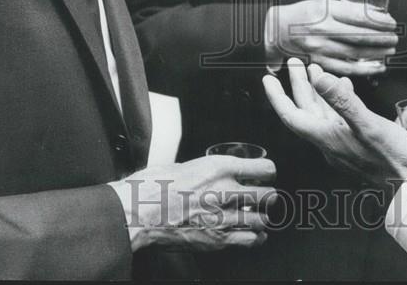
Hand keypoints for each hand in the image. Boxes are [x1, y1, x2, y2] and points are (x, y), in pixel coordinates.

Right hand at [108, 155, 275, 251]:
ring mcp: (223, 216)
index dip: (268, 172)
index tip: (266, 175)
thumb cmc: (153, 186)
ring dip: (261, 218)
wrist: (138, 213)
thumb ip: (206, 170)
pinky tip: (254, 235)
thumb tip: (213, 172)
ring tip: (258, 217)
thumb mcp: (185, 165)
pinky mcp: (217, 239)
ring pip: (262, 219)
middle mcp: (226, 190)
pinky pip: (250, 240)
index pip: (264, 169)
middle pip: (267, 195)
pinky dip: (255, 238)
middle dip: (267, 196)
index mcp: (220, 167)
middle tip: (264, 197)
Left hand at [262, 58, 406, 184]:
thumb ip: (342, 101)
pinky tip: (344, 88)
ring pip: (322, 113)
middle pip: (306, 111)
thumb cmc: (393, 157)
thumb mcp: (368, 124)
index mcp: (327, 138)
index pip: (292, 115)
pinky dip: (338, 100)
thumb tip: (318, 78)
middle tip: (293, 64)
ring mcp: (344, 144)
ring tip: (314, 70)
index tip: (267, 78)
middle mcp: (331, 142)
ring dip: (317, 91)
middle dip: (298, 85)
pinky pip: (339, 118)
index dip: (277, 96)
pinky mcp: (357, 144)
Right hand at [264, 0, 396, 76]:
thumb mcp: (321, 4)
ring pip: (355, 52)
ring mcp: (319, 47)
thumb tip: (375, 13)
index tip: (391, 23)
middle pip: (360, 35)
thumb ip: (345, 10)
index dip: (379, 21)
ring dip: (376, 53)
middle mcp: (322, 29)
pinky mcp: (318, 62)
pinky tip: (376, 67)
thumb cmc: (300, 15)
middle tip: (394, 38)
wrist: (273, 30)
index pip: (359, 16)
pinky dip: (363, 68)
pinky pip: (345, 68)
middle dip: (381, 38)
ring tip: (389, 51)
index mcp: (324, 10)